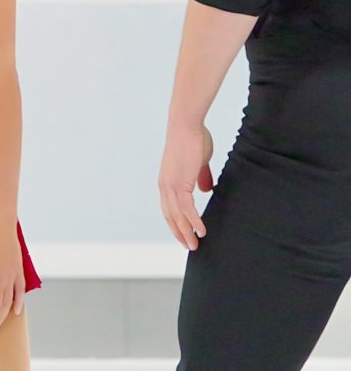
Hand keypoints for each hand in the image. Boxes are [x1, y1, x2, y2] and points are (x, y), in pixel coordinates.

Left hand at [158, 123, 213, 250]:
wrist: (186, 124)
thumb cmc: (193, 138)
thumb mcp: (198, 162)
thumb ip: (200, 176)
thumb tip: (205, 190)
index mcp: (167, 180)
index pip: (168, 208)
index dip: (175, 222)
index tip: (183, 234)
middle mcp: (165, 185)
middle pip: (170, 216)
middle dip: (179, 232)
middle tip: (189, 246)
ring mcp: (171, 185)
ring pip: (178, 216)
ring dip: (187, 232)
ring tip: (195, 245)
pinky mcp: (181, 183)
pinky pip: (187, 208)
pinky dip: (194, 221)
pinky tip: (201, 231)